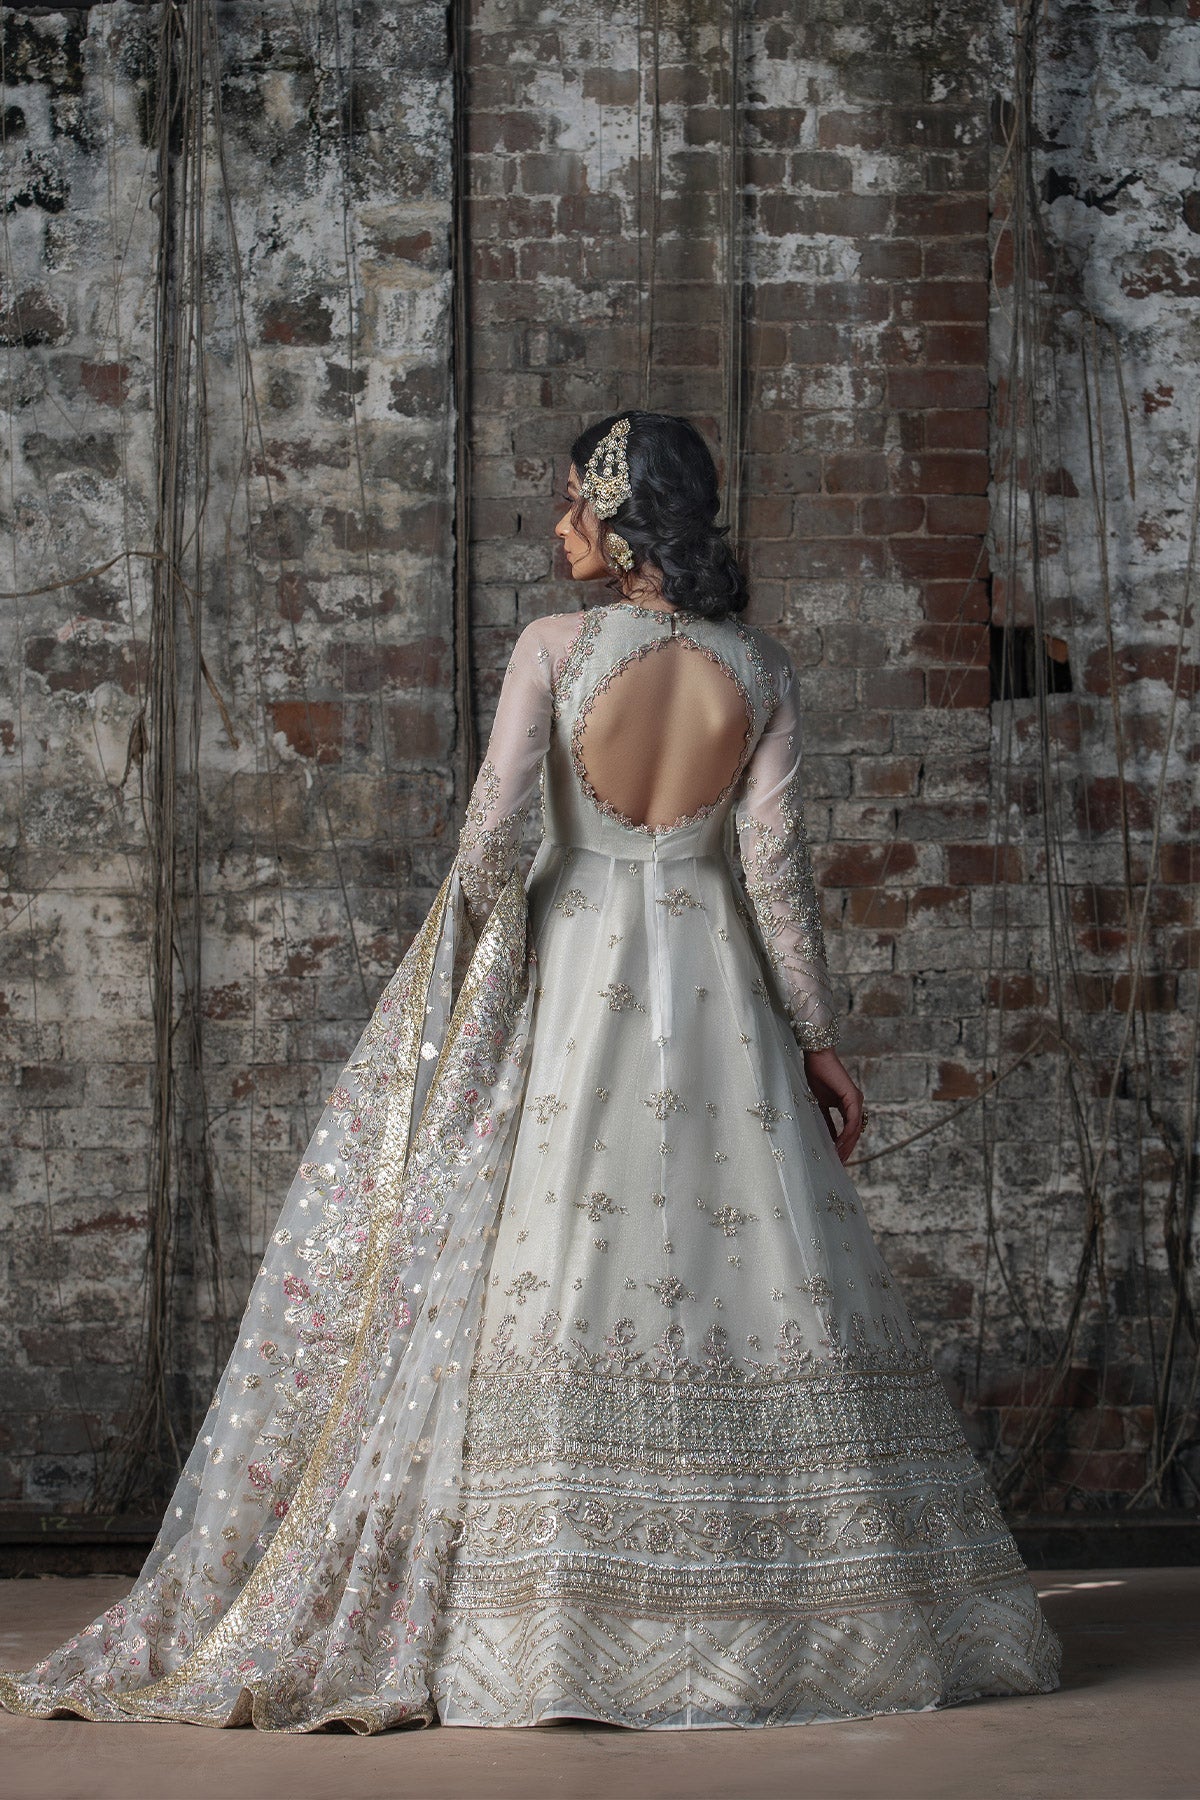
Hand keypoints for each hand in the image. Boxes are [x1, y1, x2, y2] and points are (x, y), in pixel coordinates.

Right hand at [802, 1047, 864, 1164]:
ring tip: (838, 1159)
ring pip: (855, 1130)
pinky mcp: (853, 1097)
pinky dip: (846, 1134)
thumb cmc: (816, 1075)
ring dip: (847, 1145)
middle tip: (838, 1165)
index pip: (849, 1131)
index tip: (836, 1160)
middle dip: (847, 1150)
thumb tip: (828, 1139)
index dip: (843, 1146)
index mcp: (848, 1105)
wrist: (816, 1057)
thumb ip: (826, 1121)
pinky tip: (838, 1145)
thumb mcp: (819, 1104)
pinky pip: (852, 1121)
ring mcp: (856, 1100)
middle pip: (854, 1133)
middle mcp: (856, 1104)